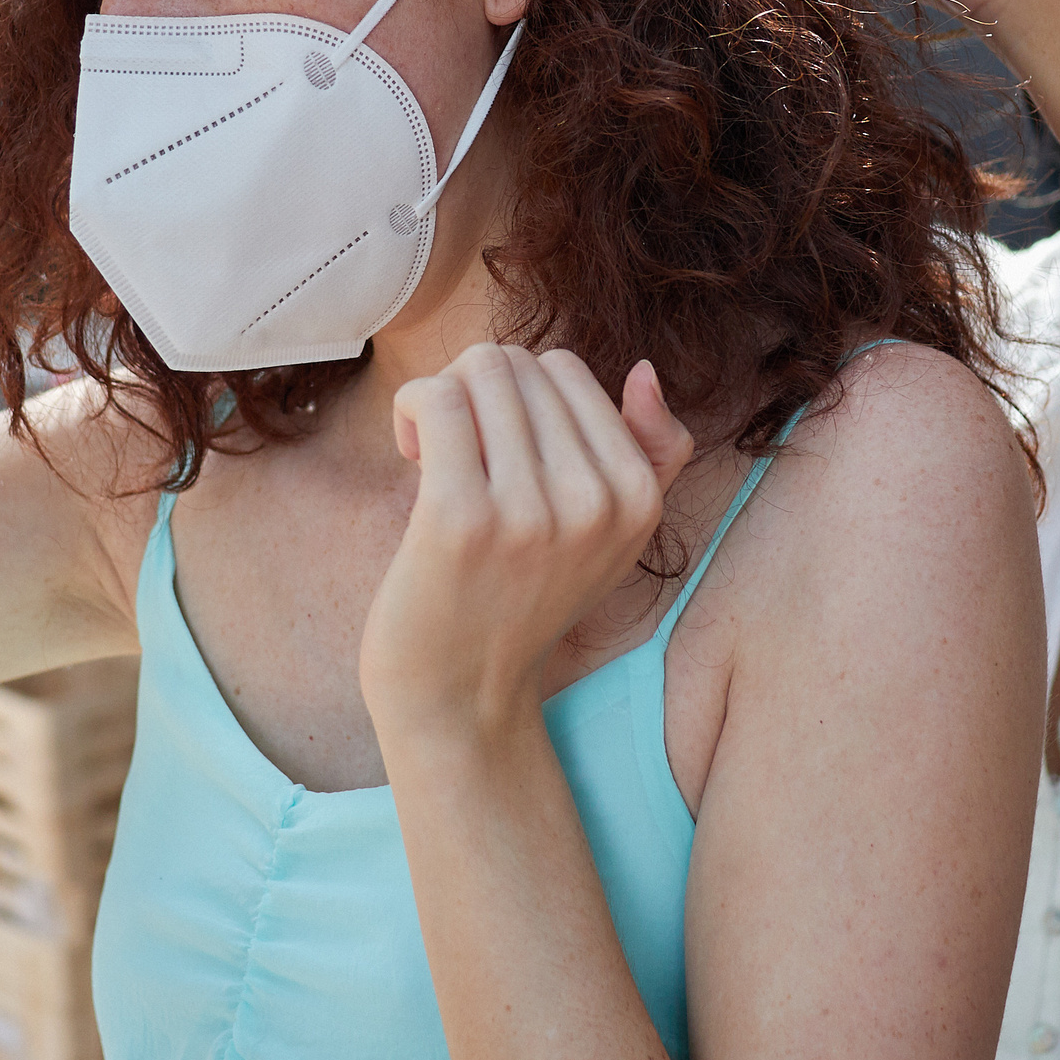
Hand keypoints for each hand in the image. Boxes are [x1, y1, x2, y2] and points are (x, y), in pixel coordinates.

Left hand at [360, 346, 695, 747]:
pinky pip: (439, 399)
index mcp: (638, 499)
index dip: (519, 396)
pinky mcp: (462, 518)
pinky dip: (413, 405)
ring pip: (479, 371)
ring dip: (442, 397)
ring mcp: (530, 511)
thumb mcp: (610, 538)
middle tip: (460, 454)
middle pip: (519, 365)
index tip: (499, 451)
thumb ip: (650, 454)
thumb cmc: (520, 601)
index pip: (568, 372)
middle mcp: (595, 503)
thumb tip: (644, 371)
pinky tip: (409, 448)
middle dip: (476, 392)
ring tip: (433, 451)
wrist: (459, 694)